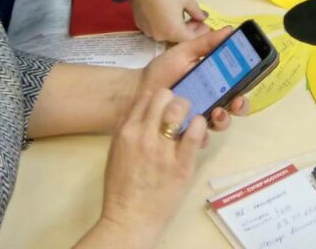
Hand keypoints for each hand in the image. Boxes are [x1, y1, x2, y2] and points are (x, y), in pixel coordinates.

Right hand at [95, 88, 204, 247]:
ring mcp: (163, 150)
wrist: (129, 219)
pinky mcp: (181, 164)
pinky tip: (198, 129)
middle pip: (164, 96)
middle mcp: (143, 135)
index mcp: (126, 132)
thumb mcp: (115, 152)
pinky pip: (194, 133)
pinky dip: (199, 125)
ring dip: (188, 110)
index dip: (159, 99)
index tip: (165, 107)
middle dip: (174, 100)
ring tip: (189, 121)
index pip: (146, 97)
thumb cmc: (121, 188)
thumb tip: (142, 110)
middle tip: (179, 113)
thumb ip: (127, 129)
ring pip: (180, 108)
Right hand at [132, 0, 210, 42]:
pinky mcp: (141, 26)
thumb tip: (203, 18)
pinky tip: (167, 13)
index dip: (200, 32)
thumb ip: (196, 11)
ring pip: (167, 33)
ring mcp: (149, 32)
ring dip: (176, 27)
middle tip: (196, 18)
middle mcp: (161, 36)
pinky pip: (156, 28)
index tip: (205, 23)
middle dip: (189, 29)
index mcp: (174, 32)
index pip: (192, 39)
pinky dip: (164, 24)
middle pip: (179, 38)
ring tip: (181, 15)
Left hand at [140, 26, 248, 128]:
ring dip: (225, 119)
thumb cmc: (161, 72)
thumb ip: (205, 43)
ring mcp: (200, 118)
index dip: (247, 82)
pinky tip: (196, 128)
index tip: (250, 77)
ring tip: (217, 113)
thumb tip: (229, 30)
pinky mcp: (187, 134)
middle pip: (235, 106)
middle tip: (237, 101)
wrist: (136, 91)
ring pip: (222, 123)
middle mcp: (210, 99)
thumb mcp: (182, 53)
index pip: (237, 83)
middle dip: (241, 105)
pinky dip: (203, 135)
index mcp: (213, 80)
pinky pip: (202, 138)